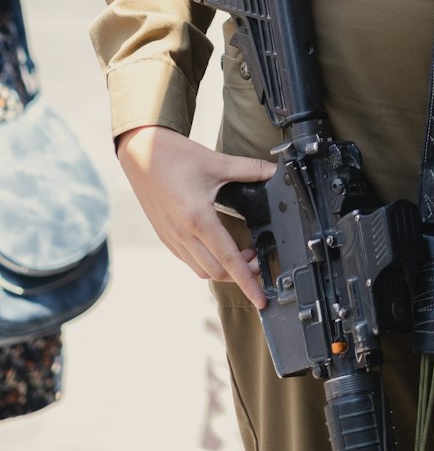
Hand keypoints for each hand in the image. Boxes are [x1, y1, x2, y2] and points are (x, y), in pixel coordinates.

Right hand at [117, 125, 275, 307]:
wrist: (140, 151)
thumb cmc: (175, 156)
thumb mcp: (217, 162)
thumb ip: (250, 170)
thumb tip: (276, 172)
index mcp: (198, 218)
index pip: (229, 261)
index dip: (248, 282)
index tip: (261, 299)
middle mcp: (183, 234)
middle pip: (217, 272)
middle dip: (241, 274)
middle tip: (259, 259)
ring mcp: (171, 238)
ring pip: (201, 270)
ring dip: (224, 269)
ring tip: (242, 254)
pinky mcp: (165, 236)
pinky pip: (188, 260)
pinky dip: (207, 262)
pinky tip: (218, 247)